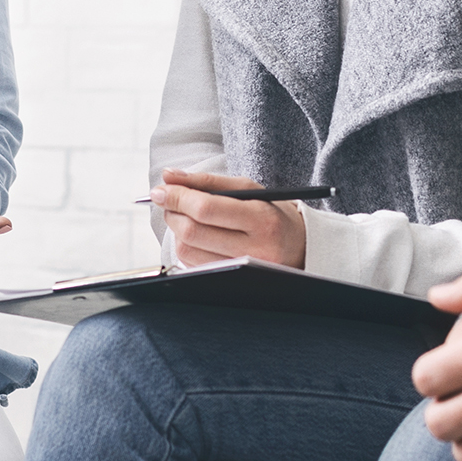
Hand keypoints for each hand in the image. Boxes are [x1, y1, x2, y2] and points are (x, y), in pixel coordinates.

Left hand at [152, 168, 305, 267]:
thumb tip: (168, 176)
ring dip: (176, 230)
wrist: (300, 248)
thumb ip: (207, 181)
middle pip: (192, 232)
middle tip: (168, 201)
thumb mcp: (248, 189)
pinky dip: (186, 247)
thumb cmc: (270, 213)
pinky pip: (193, 265)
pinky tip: (195, 236)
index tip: (161, 189)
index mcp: (262, 219)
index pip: (206, 209)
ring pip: (188, 251)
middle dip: (172, 212)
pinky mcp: (231, 284)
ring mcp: (243, 271)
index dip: (177, 197)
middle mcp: (254, 249)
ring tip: (183, 216)